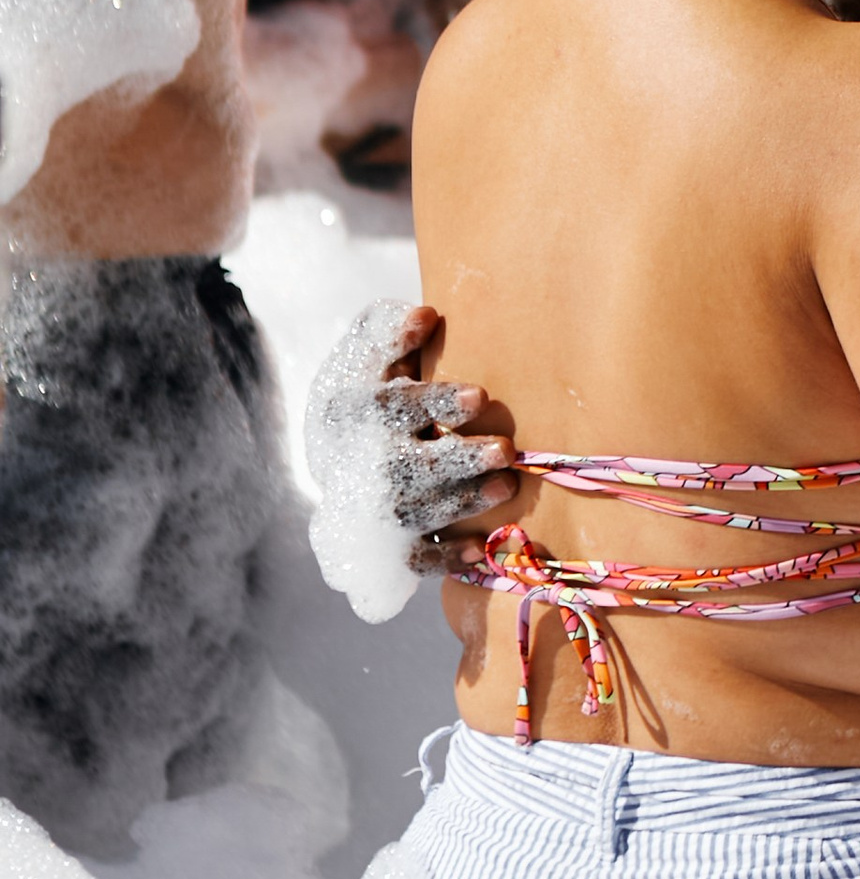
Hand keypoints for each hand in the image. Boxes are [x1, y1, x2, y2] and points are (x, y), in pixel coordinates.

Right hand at [306, 297, 521, 569]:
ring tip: (506, 486)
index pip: (394, 408)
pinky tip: (481, 549)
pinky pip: (416, 561)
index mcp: (356, 413)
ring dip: (462, 504)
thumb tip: (426, 317)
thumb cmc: (370, 390)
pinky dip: (446, 561)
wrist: (335, 450)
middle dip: (457, 462)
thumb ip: (391, 333)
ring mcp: (376, 507)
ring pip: (416, 515)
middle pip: (407, 470)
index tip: (478, 397)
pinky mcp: (391, 543)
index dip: (435, 402)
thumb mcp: (369, 355)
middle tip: (504, 451)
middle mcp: (364, 464)